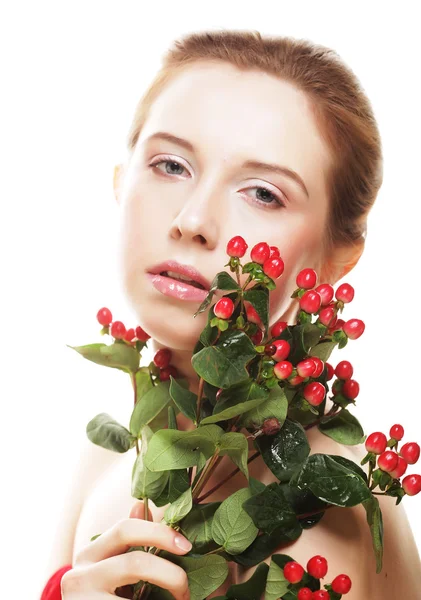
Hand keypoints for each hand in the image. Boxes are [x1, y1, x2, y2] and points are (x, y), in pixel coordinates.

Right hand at [61, 500, 191, 599]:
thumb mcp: (113, 569)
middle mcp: (79, 575)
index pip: (125, 529)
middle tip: (186, 587)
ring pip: (134, 593)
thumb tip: (141, 504)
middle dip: (169, 574)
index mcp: (90, 555)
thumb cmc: (104, 597)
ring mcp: (81, 599)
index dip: (160, 532)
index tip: (186, 546)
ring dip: (164, 595)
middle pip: (134, 563)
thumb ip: (128, 541)